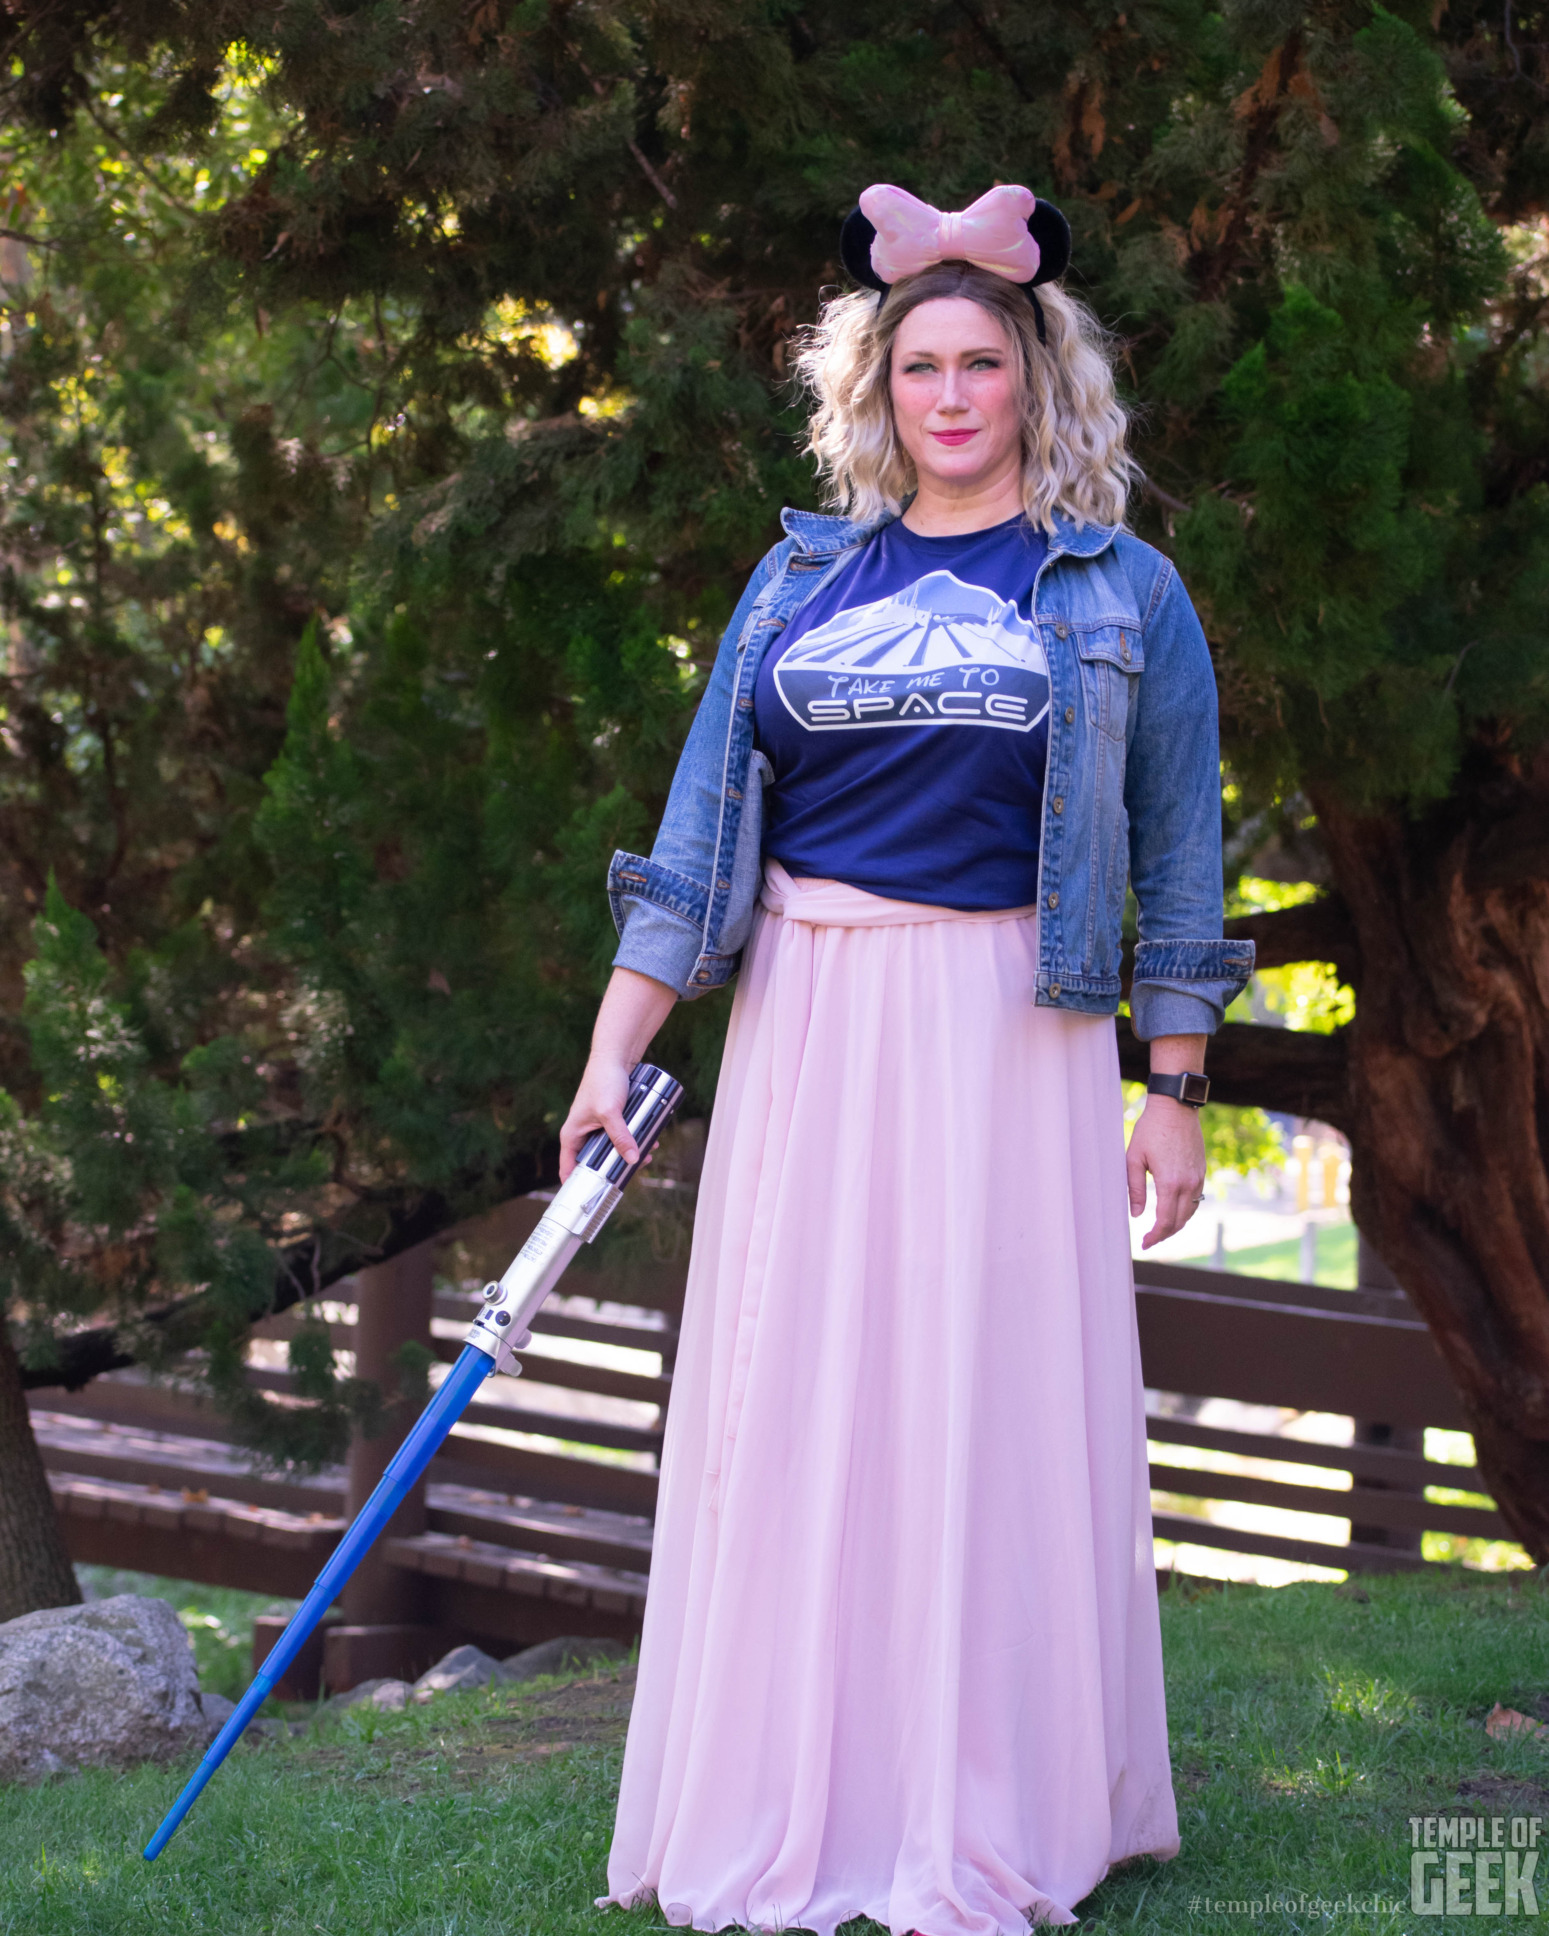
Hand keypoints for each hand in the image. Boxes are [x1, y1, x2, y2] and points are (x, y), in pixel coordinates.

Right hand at [558, 1055, 638, 1180]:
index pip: (568, 1169)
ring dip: (630, 1154)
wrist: (615, 1057)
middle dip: (616, 1168)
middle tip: (635, 1170)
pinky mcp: (611, 1121)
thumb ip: (621, 1136)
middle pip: (596, 1163)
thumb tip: (632, 1160)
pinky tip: (650, 1141)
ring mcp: (597, 1128)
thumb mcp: (611, 1112)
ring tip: (649, 1153)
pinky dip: (634, 1141)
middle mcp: (582, 1134)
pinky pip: (622, 1138)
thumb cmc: (603, 1080)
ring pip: (612, 1151)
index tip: (591, 1200)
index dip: (577, 1187)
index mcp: (571, 1135)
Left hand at [1126, 1098, 1206, 1249]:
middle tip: (1149, 1240)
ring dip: (1176, 1224)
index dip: (1155, 1236)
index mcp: (1170, 1183)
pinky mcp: (1201, 1171)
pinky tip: (1173, 1210)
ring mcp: (1198, 1177)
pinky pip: (1196, 1199)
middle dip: (1165, 1234)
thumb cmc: (1150, 1130)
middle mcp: (1188, 1183)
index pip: (1165, 1221)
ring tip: (1160, 1229)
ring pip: (1190, 1212)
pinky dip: (1186, 1211)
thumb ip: (1134, 1188)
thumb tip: (1136, 1215)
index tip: (1144, 1243)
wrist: (1175, 1108)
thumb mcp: (1134, 1158)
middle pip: (1179, 1221)